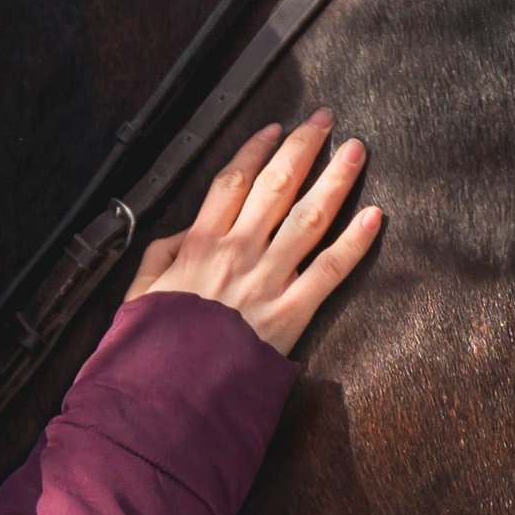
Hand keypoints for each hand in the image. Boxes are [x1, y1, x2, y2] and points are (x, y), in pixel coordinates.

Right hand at [123, 114, 378, 356]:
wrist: (170, 392)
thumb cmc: (154, 346)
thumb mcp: (139, 293)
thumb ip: (159, 256)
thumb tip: (182, 233)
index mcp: (199, 244)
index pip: (233, 182)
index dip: (256, 150)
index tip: (275, 129)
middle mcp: (237, 252)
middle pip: (277, 186)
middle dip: (304, 148)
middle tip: (326, 121)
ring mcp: (267, 279)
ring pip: (309, 217)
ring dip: (336, 179)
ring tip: (356, 151)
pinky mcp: (292, 312)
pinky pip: (330, 269)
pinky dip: (356, 241)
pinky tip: (375, 217)